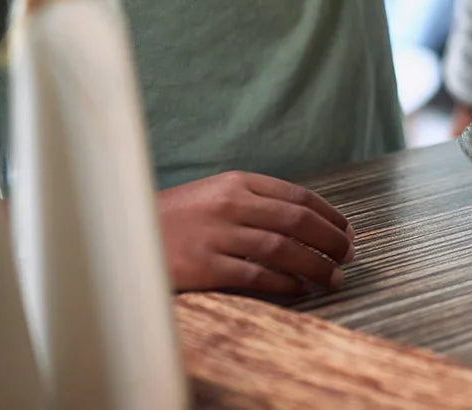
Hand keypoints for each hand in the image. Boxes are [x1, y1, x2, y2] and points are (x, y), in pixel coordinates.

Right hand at [157, 171, 353, 294]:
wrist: (122, 232)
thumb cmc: (176, 218)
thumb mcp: (215, 194)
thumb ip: (254, 201)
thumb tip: (305, 221)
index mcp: (237, 181)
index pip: (298, 196)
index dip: (329, 215)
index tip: (347, 231)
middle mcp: (230, 204)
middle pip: (296, 221)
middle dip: (330, 239)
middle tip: (349, 256)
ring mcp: (216, 234)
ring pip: (282, 249)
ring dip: (315, 265)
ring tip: (334, 278)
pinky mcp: (203, 266)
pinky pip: (256, 275)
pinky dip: (284, 283)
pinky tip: (300, 289)